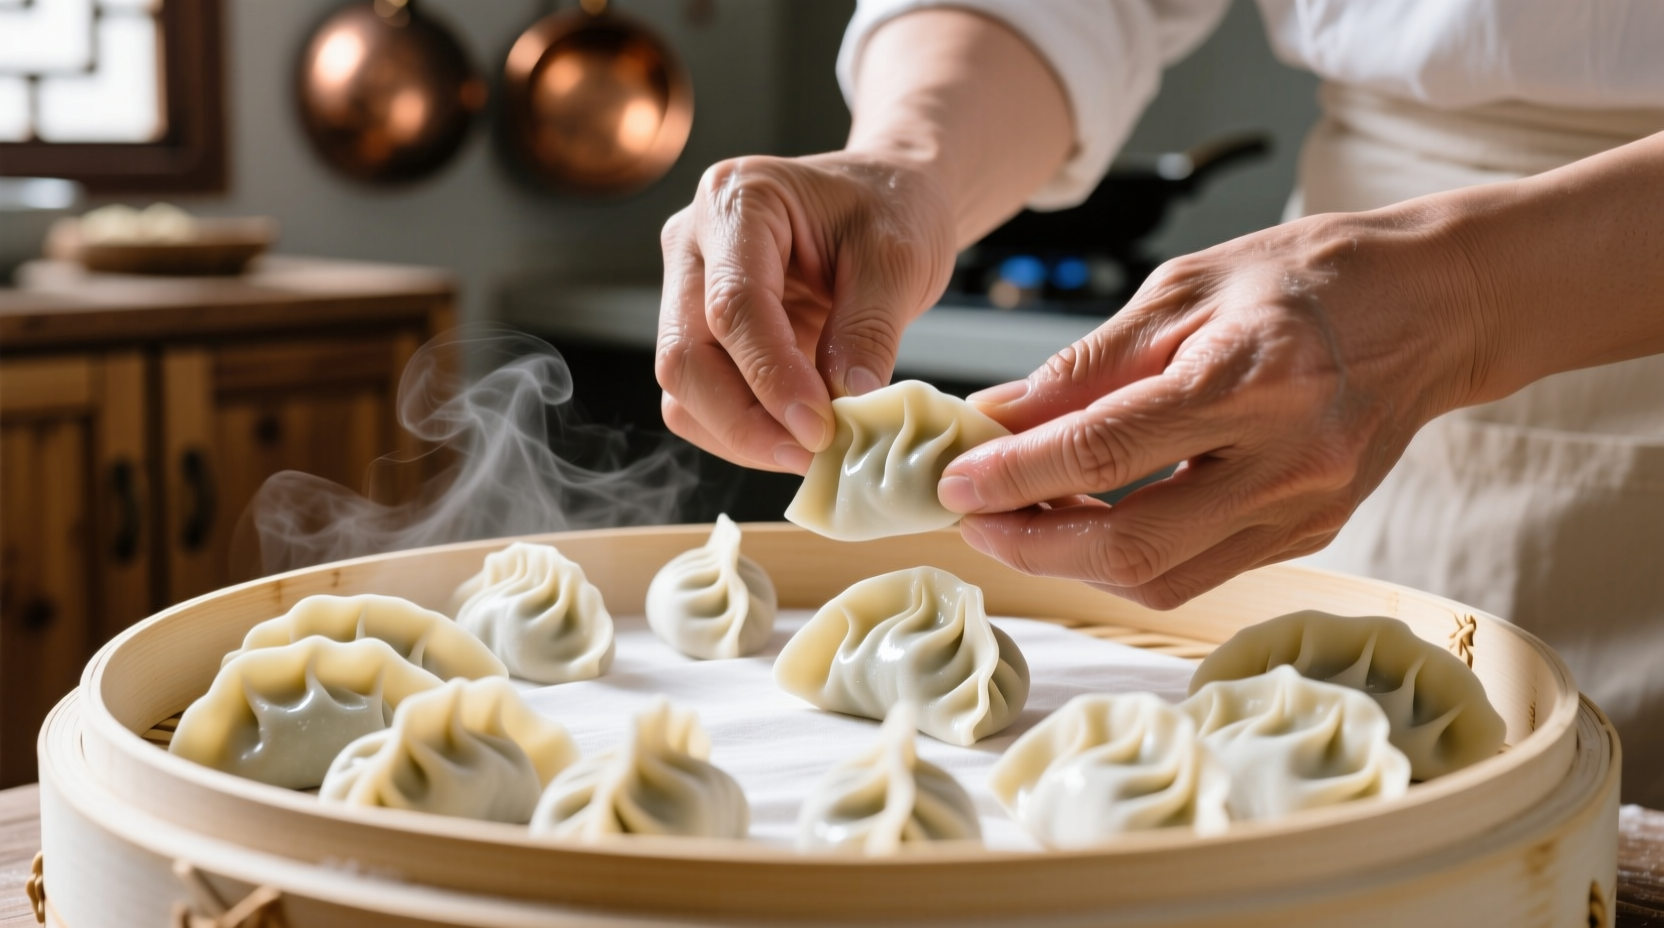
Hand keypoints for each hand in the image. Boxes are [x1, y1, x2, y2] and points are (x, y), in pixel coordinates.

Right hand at [656, 153, 955, 472]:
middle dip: (744, 419)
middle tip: (813, 452)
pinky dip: (742, 431)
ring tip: (810, 450)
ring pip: (683, 388)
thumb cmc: (893, 209)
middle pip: (685, 355)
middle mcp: (693, 244)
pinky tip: (795, 436)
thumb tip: (846, 401)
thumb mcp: (900, 258)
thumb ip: (869, 327)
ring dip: (740, 434)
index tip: (819, 427)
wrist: (888, 199)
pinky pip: (700, 400)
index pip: (733, 304)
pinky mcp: (703, 333)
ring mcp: (689, 290)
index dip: (770, 376)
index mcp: (737, 201)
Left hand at [937, 208, 1494, 608]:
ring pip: (1161, 577)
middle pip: (1131, 542)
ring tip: (1019, 520)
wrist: (1435, 305)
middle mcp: (1289, 458)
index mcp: (1251, 376)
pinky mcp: (1311, 535)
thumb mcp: (1183, 289)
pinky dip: (1127, 558)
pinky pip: (1198, 573)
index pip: (1104, 450)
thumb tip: (994, 420)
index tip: (954, 481)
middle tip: (972, 517)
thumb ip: (1085, 366)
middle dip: (1031, 542)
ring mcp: (1307, 510)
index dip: (1014, 476)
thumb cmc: (1306, 279)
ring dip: (1071, 561)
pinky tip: (1086, 523)